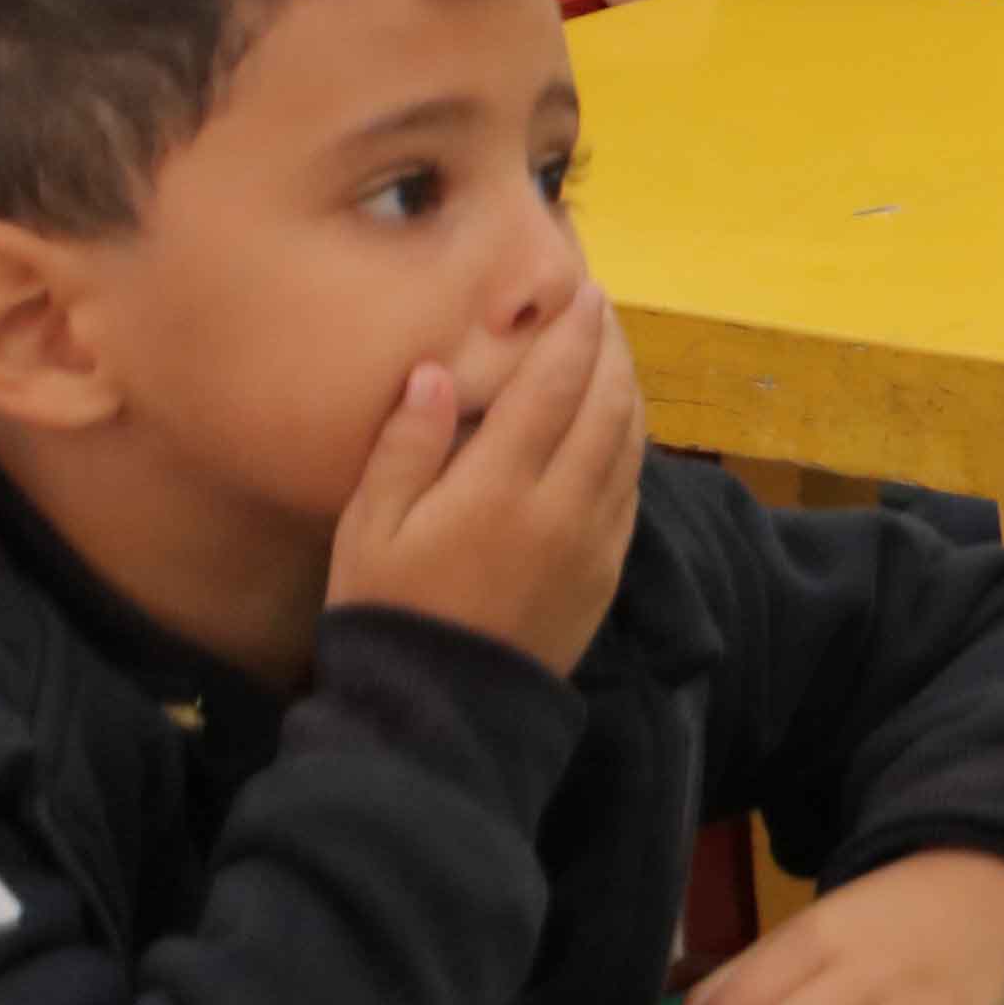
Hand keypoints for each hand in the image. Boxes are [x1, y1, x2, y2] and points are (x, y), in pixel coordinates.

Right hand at [325, 294, 650, 678]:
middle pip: (605, 407)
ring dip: (629, 392)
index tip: (585, 294)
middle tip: (606, 310)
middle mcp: (561, 505)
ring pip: (629, 446)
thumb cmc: (388, 609)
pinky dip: (632, 444)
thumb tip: (438, 372)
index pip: (552, 388)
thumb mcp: (371, 527)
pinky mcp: (607, 572)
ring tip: (619, 354)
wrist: (442, 709)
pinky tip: (623, 426)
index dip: (572, 336)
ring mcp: (593, 540)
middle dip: (610, 351)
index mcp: (498, 486)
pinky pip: (632, 490)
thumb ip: (406, 446)